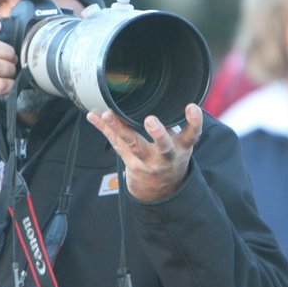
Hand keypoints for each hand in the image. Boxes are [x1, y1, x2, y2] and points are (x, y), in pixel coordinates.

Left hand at [87, 104, 202, 201]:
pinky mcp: (128, 161)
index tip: (192, 107)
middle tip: (150, 121)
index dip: (194, 122)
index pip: (192, 135)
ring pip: (132, 144)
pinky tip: (93, 116)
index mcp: (181, 149)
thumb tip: (164, 96)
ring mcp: (145, 161)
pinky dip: (104, 128)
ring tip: (108, 115)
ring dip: (119, 128)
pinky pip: (115, 143)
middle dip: (157, 134)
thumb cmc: (170, 157)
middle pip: (162, 146)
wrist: (160, 190)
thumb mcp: (180, 145)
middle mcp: (164, 157)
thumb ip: (173, 124)